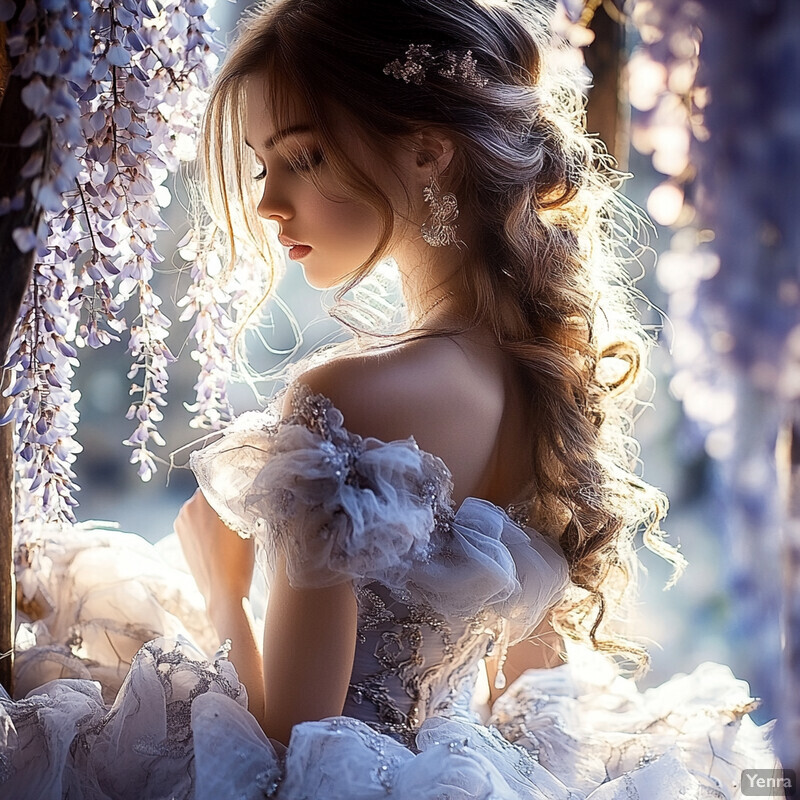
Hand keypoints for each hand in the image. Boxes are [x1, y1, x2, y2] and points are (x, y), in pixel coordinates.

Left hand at [174, 488, 254, 610]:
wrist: (223, 590)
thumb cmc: (239, 557)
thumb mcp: (246, 522)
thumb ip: (238, 502)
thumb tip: (239, 489)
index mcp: (205, 497)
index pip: (220, 479)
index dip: (233, 485)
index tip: (243, 493)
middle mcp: (189, 506)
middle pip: (210, 493)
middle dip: (222, 500)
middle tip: (238, 513)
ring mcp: (181, 521)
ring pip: (201, 508)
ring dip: (213, 514)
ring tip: (228, 531)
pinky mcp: (179, 536)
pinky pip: (195, 522)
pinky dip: (205, 526)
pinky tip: (218, 540)